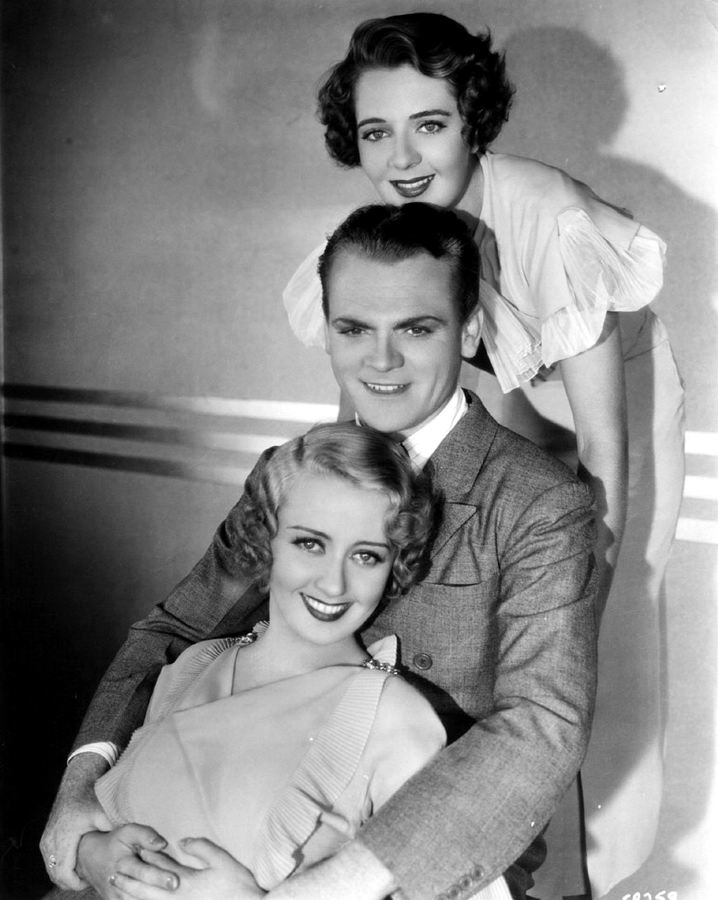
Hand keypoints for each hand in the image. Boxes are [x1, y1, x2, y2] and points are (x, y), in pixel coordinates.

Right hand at [40, 753, 112, 887]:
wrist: (77, 784)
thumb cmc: (91, 798)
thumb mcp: (104, 814)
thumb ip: (115, 831)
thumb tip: (133, 842)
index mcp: (65, 838)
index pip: (64, 874)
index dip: (76, 883)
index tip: (89, 882)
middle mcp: (51, 840)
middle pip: (56, 875)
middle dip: (71, 881)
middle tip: (88, 881)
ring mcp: (46, 839)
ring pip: (52, 869)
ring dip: (65, 874)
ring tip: (84, 873)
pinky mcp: (46, 838)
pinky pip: (50, 860)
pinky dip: (61, 866)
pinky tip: (76, 863)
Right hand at [76, 824, 173, 898]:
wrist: (90, 859)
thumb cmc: (115, 842)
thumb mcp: (128, 832)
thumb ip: (145, 836)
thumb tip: (162, 844)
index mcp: (123, 863)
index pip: (143, 872)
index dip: (159, 877)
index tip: (176, 881)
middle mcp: (118, 883)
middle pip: (141, 891)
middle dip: (159, 894)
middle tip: (177, 891)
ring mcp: (115, 896)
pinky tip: (158, 899)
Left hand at [110, 838, 264, 898]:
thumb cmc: (238, 885)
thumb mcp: (222, 860)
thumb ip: (201, 848)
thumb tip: (182, 841)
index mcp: (187, 881)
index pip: (161, 867)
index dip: (148, 858)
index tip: (134, 850)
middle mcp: (177, 898)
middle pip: (147, 888)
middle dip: (130, 879)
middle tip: (114, 872)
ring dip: (132, 894)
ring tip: (118, 888)